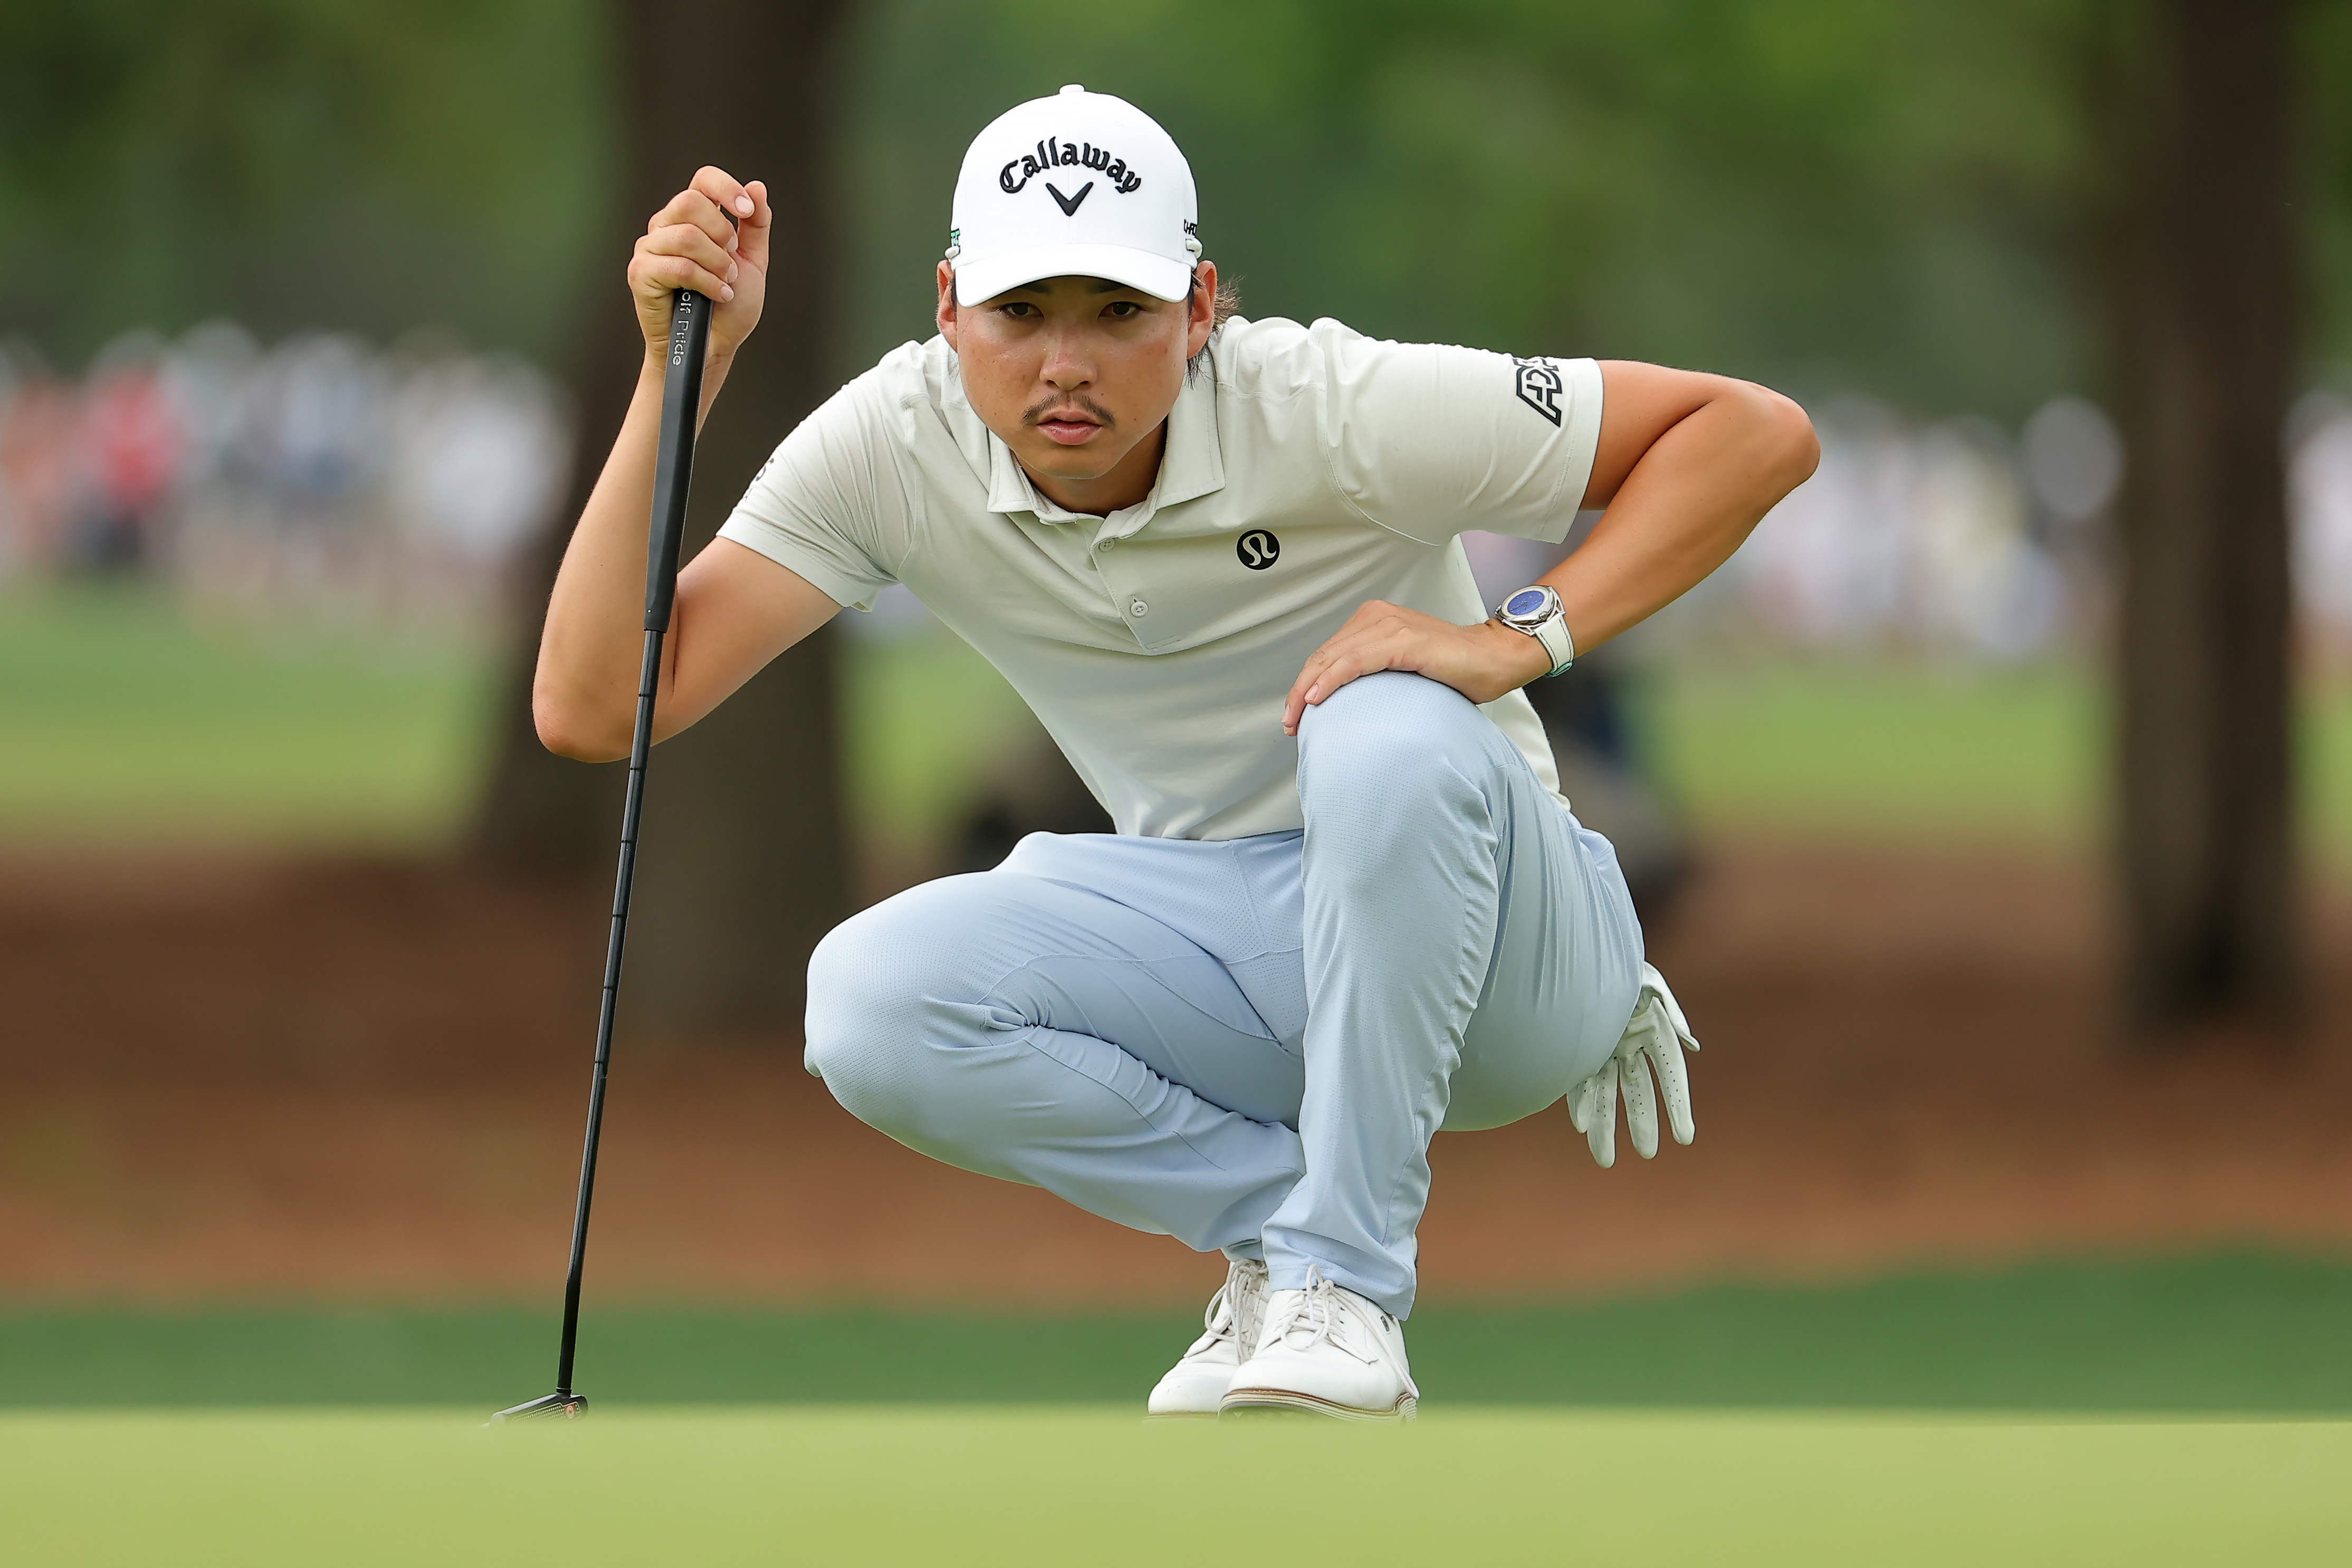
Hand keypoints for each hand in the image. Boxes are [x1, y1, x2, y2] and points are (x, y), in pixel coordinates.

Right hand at [628, 167, 771, 367]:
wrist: (713, 346)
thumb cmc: (728, 306)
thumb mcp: (752, 262)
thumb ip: (756, 226)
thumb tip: (757, 187)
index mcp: (692, 216)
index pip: (703, 180)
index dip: (726, 189)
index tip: (746, 211)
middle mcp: (666, 225)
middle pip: (691, 202)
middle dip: (722, 234)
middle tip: (731, 264)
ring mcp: (649, 248)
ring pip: (687, 236)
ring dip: (718, 264)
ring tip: (726, 284)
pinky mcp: (640, 273)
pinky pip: (678, 266)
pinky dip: (706, 283)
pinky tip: (717, 295)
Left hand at [1280, 600, 1550, 734]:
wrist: (1493, 658)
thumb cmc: (1453, 669)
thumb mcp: (1401, 668)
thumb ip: (1374, 673)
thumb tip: (1346, 704)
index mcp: (1373, 621)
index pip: (1328, 654)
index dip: (1306, 683)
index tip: (1295, 714)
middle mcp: (1376, 617)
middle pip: (1324, 656)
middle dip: (1300, 691)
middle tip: (1289, 722)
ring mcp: (1389, 626)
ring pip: (1333, 658)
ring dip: (1308, 689)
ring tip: (1296, 717)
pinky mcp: (1403, 641)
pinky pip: (1356, 661)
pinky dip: (1333, 679)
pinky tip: (1317, 697)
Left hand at [1566, 962, 1699, 1167]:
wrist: (1576, 952)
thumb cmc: (1617, 964)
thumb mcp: (1648, 981)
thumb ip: (1671, 1011)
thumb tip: (1692, 1046)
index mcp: (1653, 1030)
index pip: (1671, 1076)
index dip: (1678, 1107)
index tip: (1685, 1138)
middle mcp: (1630, 1044)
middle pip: (1639, 1091)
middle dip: (1642, 1123)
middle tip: (1647, 1154)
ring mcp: (1603, 1049)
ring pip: (1607, 1093)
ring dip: (1606, 1125)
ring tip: (1605, 1160)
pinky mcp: (1578, 1050)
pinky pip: (1579, 1082)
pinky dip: (1580, 1103)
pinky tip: (1580, 1125)